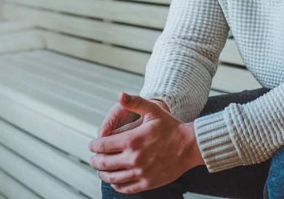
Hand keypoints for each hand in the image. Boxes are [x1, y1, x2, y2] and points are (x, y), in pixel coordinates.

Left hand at [89, 92, 204, 193]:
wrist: (190, 146)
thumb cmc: (171, 127)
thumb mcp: (153, 110)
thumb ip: (134, 102)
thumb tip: (119, 95)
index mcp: (132, 140)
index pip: (101, 146)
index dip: (93, 146)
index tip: (93, 145)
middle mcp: (134, 158)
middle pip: (103, 163)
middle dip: (95, 160)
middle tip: (94, 158)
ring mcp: (140, 173)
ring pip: (111, 177)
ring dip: (102, 173)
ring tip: (102, 169)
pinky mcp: (147, 183)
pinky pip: (124, 188)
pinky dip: (115, 184)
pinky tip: (115, 179)